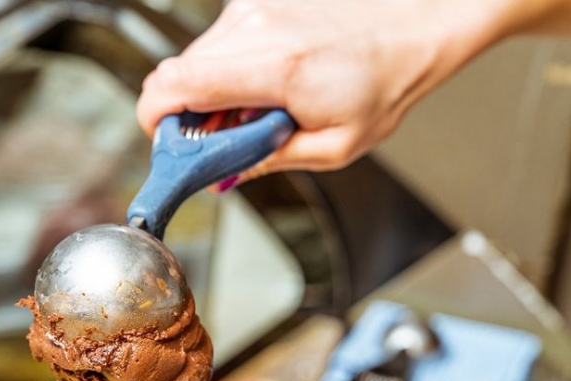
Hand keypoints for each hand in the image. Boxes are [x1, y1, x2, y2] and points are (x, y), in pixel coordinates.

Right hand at [137, 0, 507, 178]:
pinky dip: (229, 70)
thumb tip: (222, 174)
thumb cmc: (384, 82)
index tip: (166, 146)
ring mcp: (253, 9)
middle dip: (187, 116)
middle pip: (177, 76)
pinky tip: (265, 85)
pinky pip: (218, 44)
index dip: (154, 121)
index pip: (175, 86)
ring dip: (209, 92)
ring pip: (195, 60)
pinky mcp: (257, 2)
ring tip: (255, 111)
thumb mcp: (332, 146)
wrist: (416, 23)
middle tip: (220, 141)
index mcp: (275, 69)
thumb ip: (267, 161)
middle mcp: (255, 28)